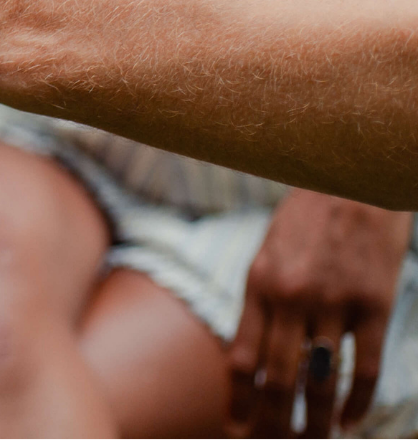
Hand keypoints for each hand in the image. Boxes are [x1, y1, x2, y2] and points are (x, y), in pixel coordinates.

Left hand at [227, 190, 411, 435]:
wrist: (351, 185)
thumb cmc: (304, 225)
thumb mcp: (267, 258)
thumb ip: (260, 306)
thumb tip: (251, 362)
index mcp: (258, 286)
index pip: (242, 358)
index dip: (238, 399)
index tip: (235, 426)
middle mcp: (290, 298)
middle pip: (277, 378)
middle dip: (272, 421)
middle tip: (270, 445)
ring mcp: (333, 303)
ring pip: (320, 379)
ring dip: (314, 420)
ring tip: (311, 442)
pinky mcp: (373, 305)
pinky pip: (362, 367)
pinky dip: (355, 401)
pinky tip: (349, 420)